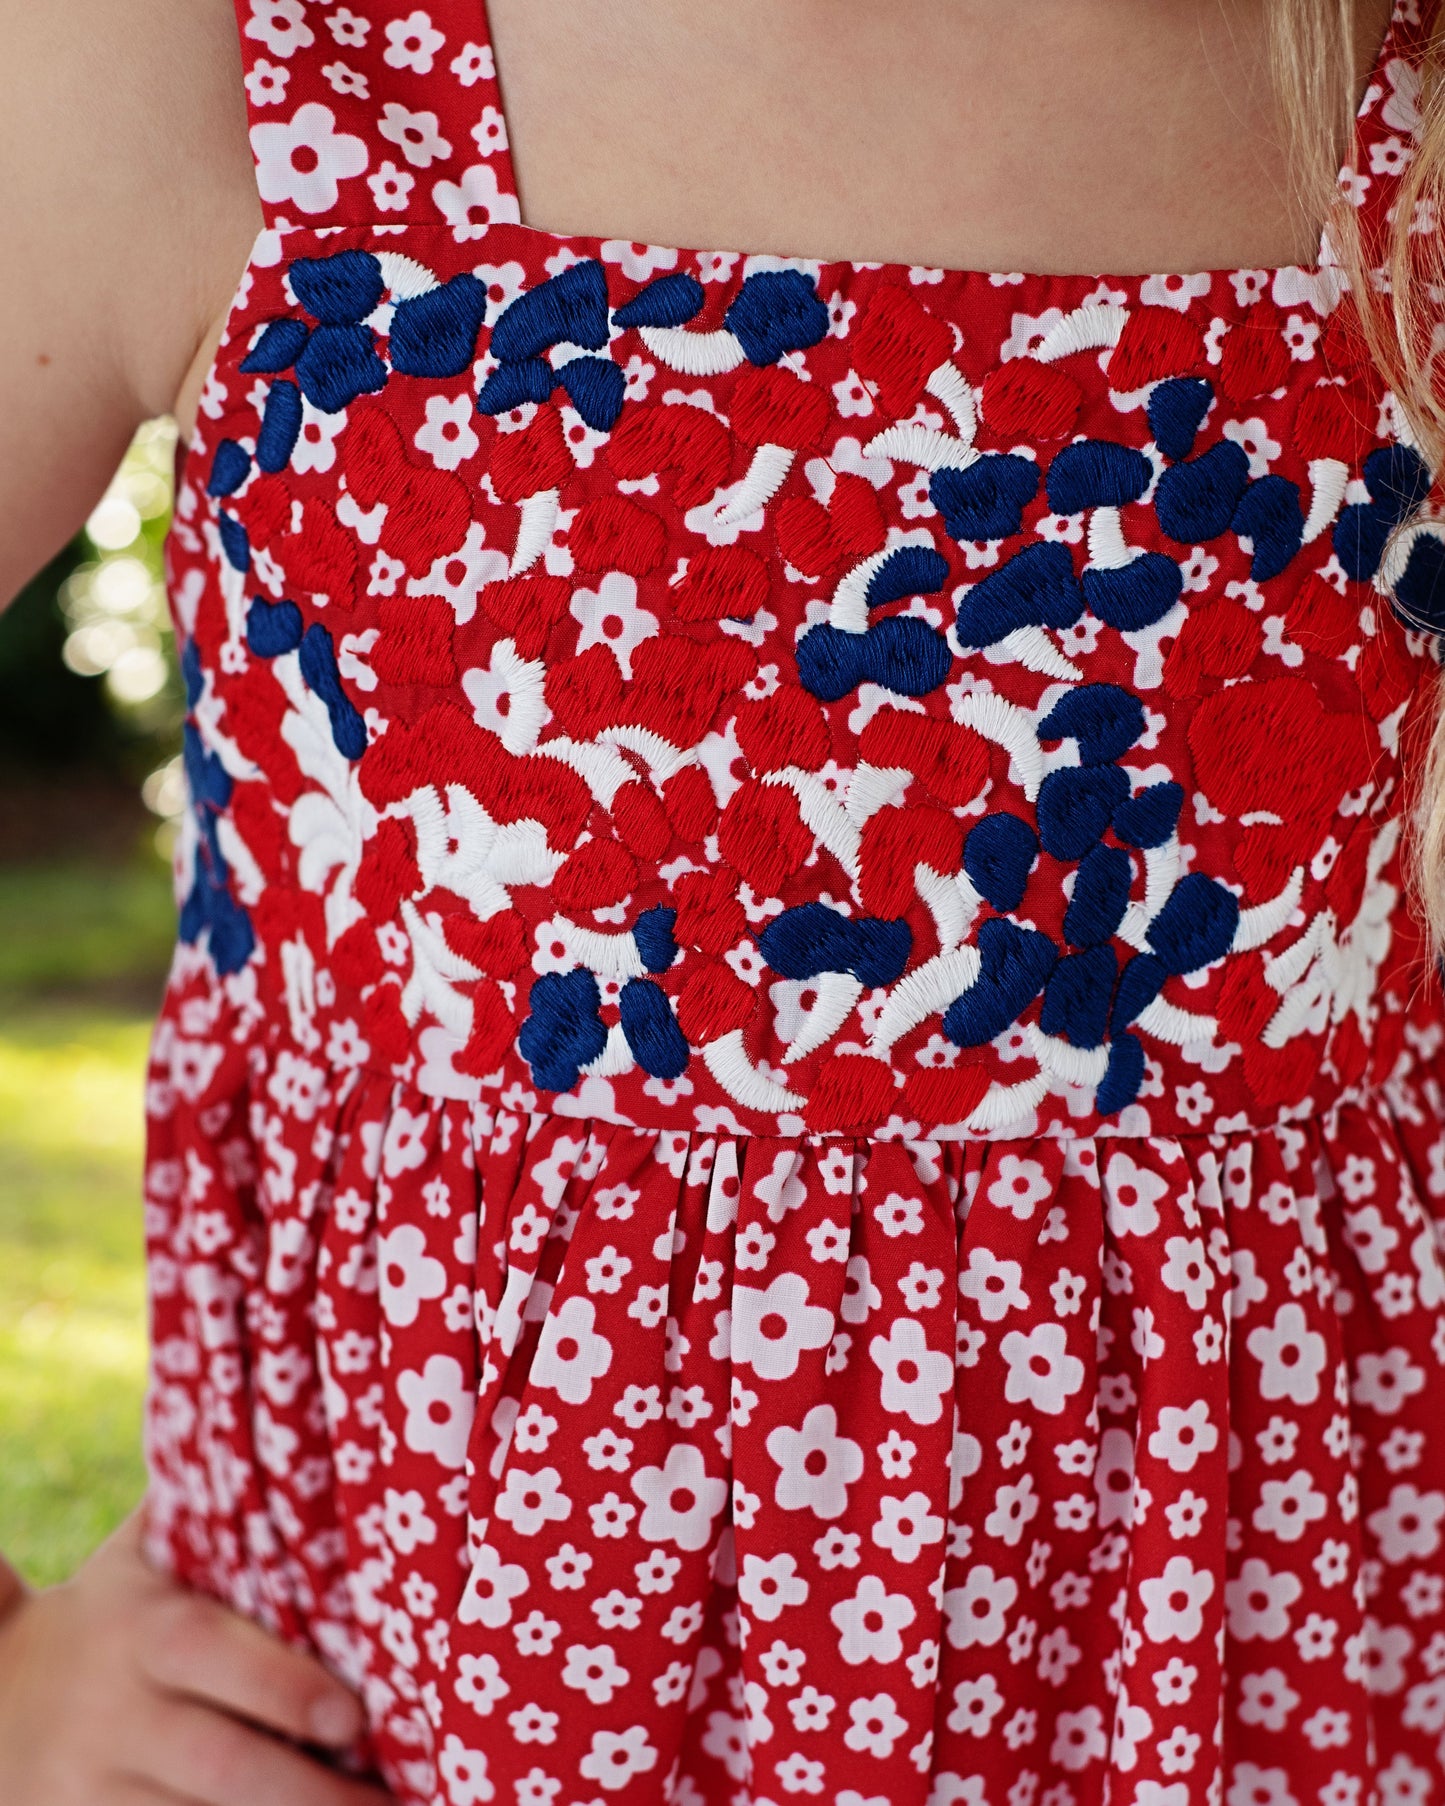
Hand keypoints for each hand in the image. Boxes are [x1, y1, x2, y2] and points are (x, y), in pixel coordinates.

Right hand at [0, 1508, 392, 1804]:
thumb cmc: (110, 1610)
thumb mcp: (144, 1556)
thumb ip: (214, 1512)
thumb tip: (312, 1444)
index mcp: (142, 1631)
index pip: (213, 1658)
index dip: (283, 1690)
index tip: (355, 1715)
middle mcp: (118, 1715)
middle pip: (220, 1766)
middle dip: (309, 1793)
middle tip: (391, 1801)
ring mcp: (98, 1791)